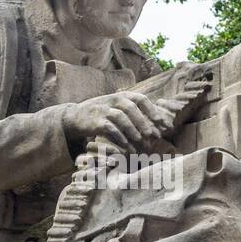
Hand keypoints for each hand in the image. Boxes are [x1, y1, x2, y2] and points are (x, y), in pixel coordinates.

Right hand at [61, 91, 179, 150]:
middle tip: (153, 136)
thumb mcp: (118, 109)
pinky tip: (125, 145)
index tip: (164, 124)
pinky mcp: (95, 121)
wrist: (76, 117)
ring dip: (132, 129)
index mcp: (122, 96)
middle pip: (132, 107)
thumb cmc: (103, 115)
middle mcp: (113, 100)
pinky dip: (118, 136)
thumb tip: (158, 128)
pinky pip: (109, 127)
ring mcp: (103, 109)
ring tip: (140, 141)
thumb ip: (135, 115)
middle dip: (144, 122)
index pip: (141, 99)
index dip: (153, 111)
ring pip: (121, 116)